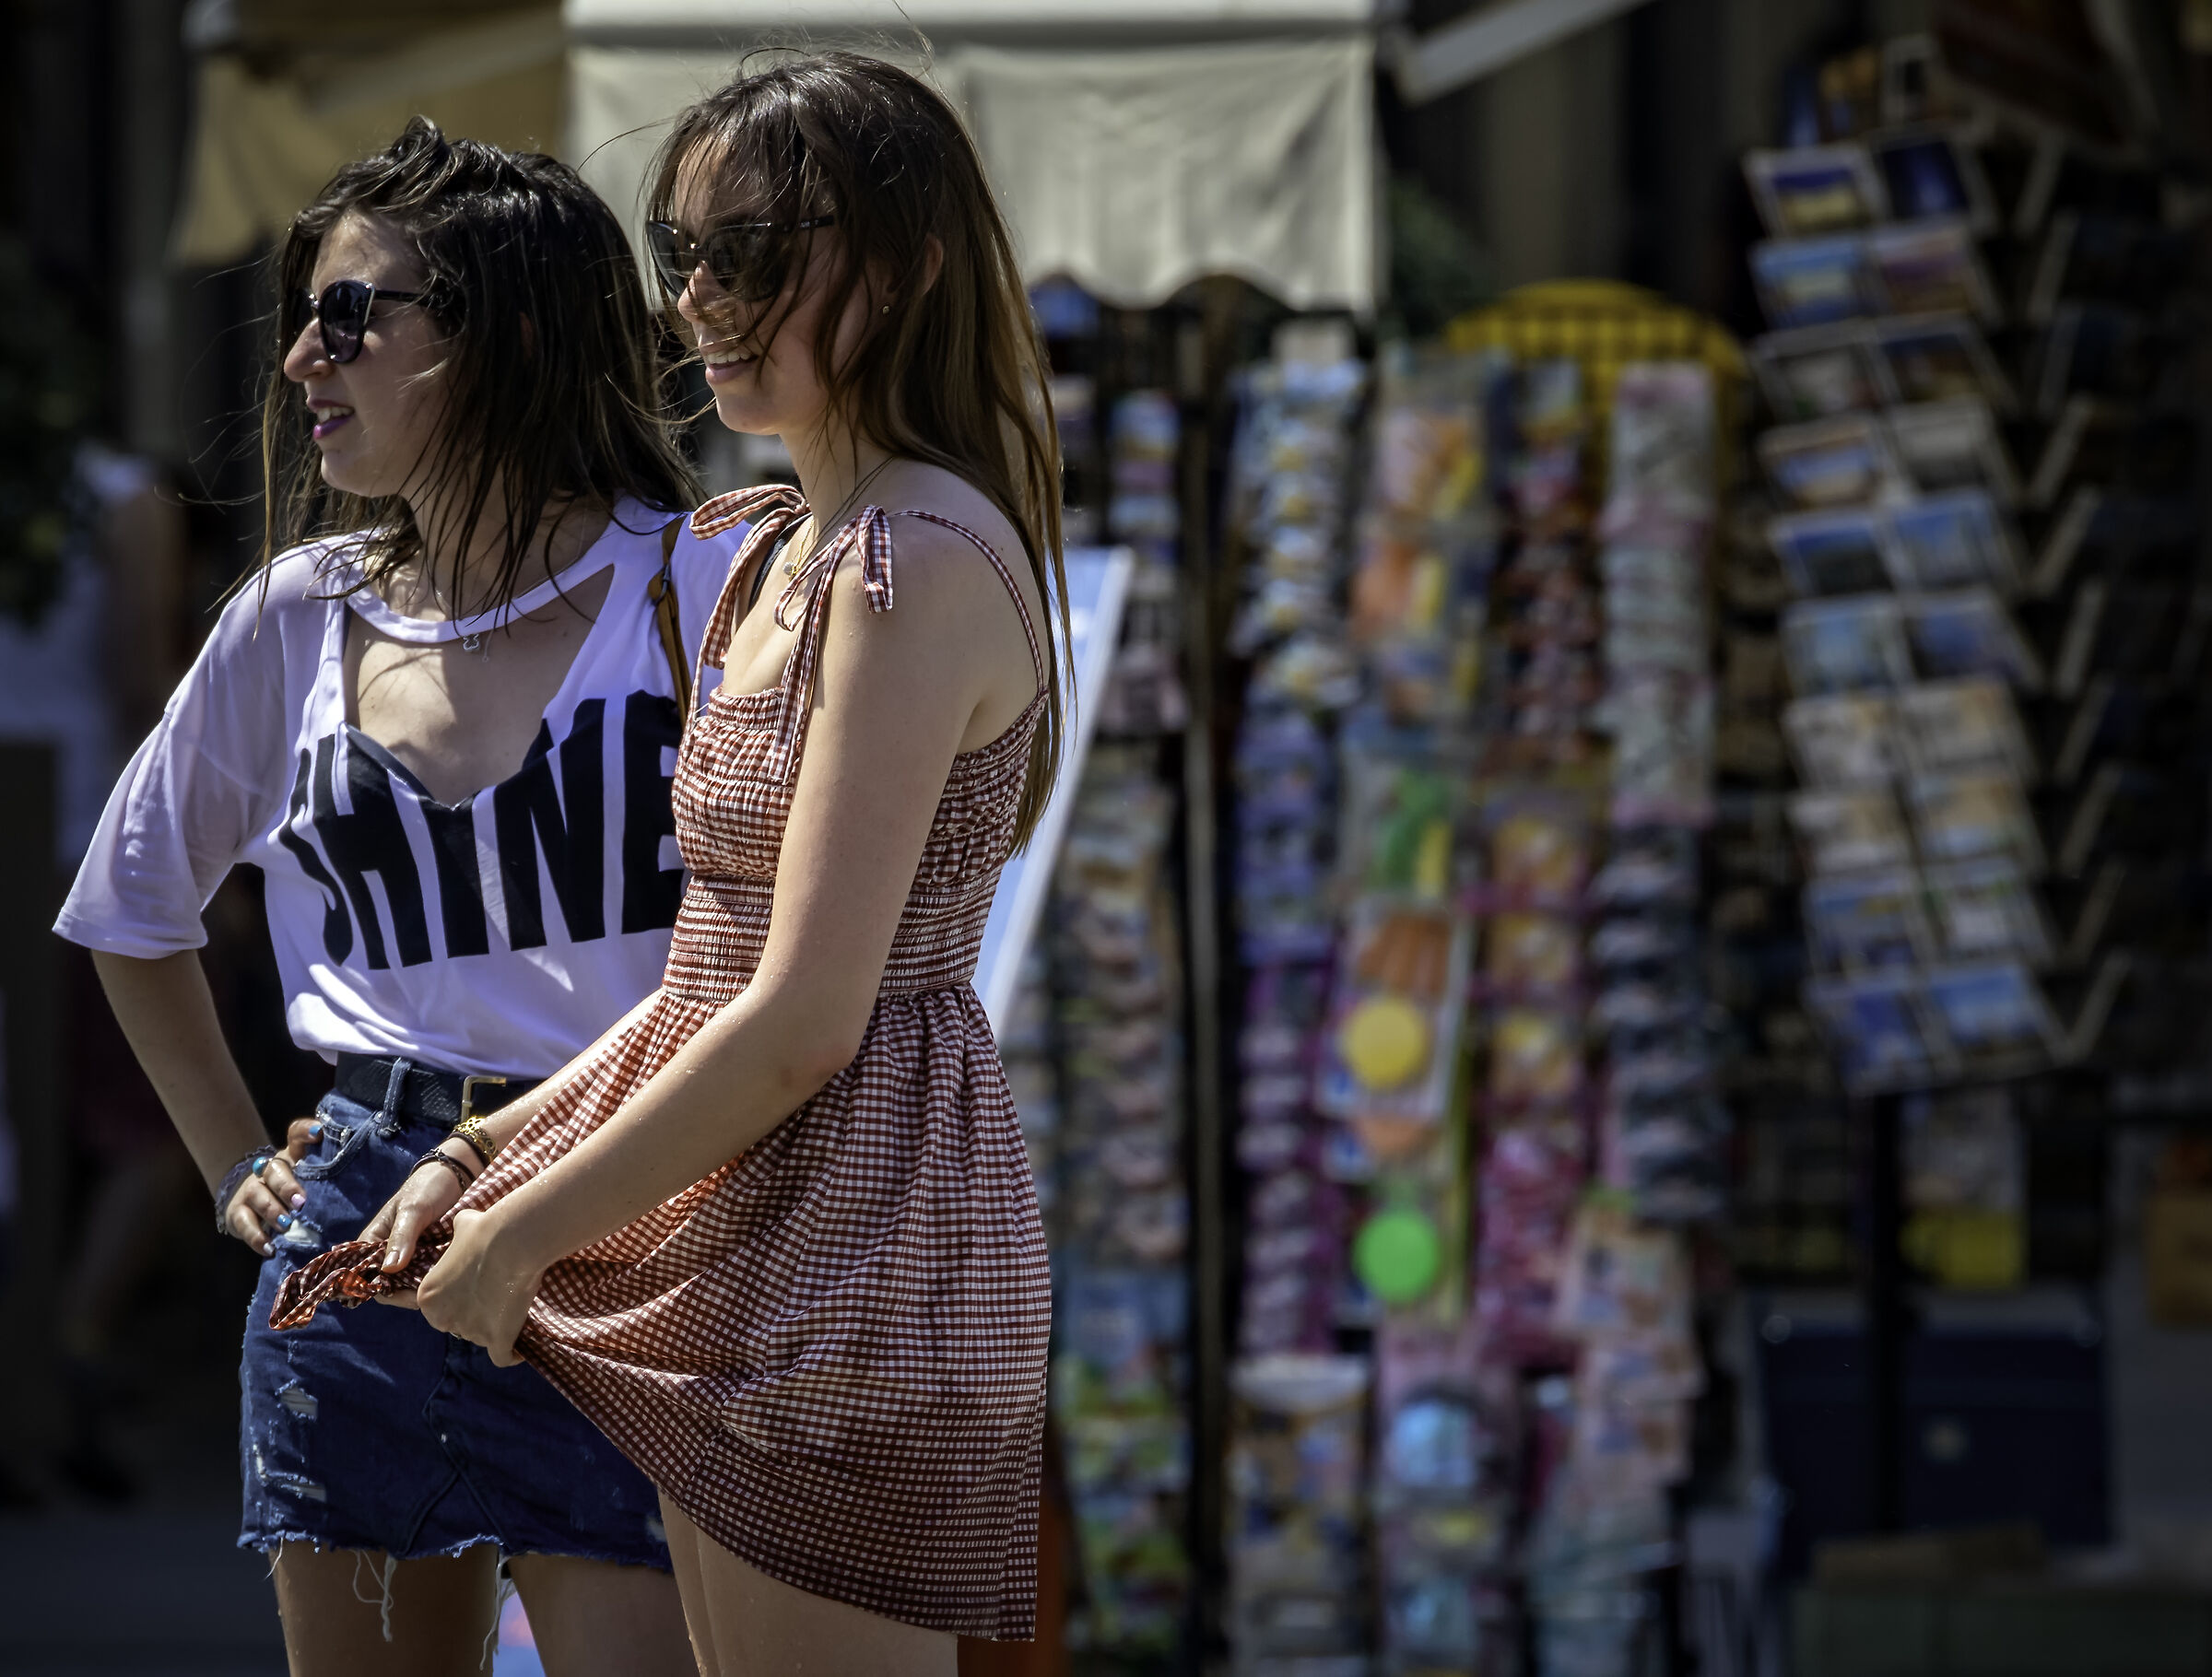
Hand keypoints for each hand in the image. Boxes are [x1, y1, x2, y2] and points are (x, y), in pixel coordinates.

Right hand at [222, 1118, 317, 1256]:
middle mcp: (269, 1170)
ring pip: (258, 1195)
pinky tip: (270, 1248)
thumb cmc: (292, 1189)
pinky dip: (257, 1237)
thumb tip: (363, 1181)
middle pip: (274, 1170)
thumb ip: (325, 1176)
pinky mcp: (238, 1213)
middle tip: (301, 1202)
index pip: (295, 1135)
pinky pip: (244, 1224)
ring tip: (286, 1225)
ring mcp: (251, 1190)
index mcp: (291, 1156)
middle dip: (287, 1186)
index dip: (305, 1131)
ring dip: (273, 1211)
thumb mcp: (308, 1179)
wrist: (249, 1200)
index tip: (318, 1133)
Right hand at [361, 1145, 472, 1303]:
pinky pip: (427, 1274)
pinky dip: (436, 1278)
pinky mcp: (428, 1254)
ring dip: (423, 1286)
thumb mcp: (414, 1209)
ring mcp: (409, 1254)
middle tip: (432, 1291)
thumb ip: (402, 1237)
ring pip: (410, 1282)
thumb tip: (389, 1270)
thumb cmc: (427, 1187)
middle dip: (408, 1292)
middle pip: (391, 1285)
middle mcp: (388, 1251)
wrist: (456, 1174)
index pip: (368, 1276)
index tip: (408, 1294)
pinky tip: (449, 1278)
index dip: (384, 1289)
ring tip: (443, 1284)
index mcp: (374, 1240)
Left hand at [416, 1208, 542, 1366]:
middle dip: (472, 1316)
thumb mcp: (463, 1225)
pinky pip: (503, 1357)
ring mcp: (470, 1331)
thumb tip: (464, 1225)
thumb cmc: (485, 1230)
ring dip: (493, 1330)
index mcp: (427, 1296)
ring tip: (511, 1311)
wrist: (511, 1243)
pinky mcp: (496, 1340)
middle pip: (456, 1326)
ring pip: (480, 1338)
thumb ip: (458, 1233)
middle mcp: (443, 1318)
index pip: (438, 1307)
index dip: (457, 1298)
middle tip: (493, 1298)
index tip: (475, 1288)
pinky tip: (519, 1348)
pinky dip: (511, 1354)